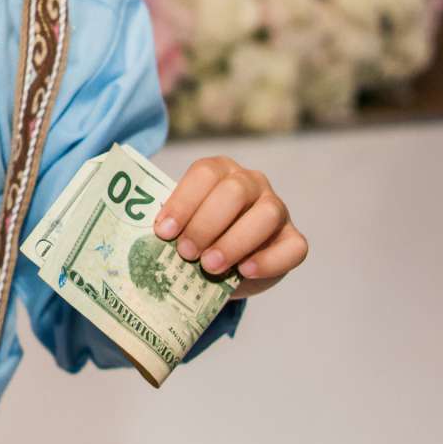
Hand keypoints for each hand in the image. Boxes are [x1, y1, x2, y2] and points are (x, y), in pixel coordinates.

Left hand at [152, 155, 306, 299]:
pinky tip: (245, 272)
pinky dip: (269, 260)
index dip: (184, 201)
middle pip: (234, 191)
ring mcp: (277, 209)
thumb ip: (172, 228)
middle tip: (186, 253)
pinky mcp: (293, 239)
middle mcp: (251, 183)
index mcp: (220, 172)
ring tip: (210, 266)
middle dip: (206, 224)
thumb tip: (150, 239)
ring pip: (266, 214)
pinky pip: (293, 247)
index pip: (205, 173)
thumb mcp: (182, 229)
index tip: (164, 232)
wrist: (225, 271)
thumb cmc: (197, 242)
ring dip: (235, 242)